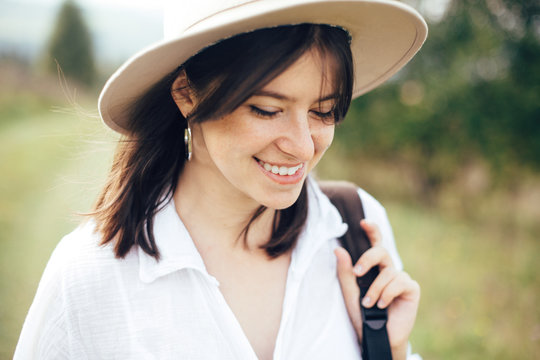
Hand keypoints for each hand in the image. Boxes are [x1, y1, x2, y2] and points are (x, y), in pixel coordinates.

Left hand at [334, 220, 419, 359]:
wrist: (377, 337)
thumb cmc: (363, 316)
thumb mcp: (350, 293)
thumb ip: (345, 272)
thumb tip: (338, 249)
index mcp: (373, 268)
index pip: (374, 244)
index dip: (372, 230)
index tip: (363, 223)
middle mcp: (388, 270)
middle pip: (381, 251)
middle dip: (368, 258)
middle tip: (358, 272)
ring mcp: (401, 278)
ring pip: (388, 271)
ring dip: (375, 289)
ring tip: (369, 304)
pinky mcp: (411, 289)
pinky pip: (399, 282)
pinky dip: (387, 293)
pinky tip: (383, 305)